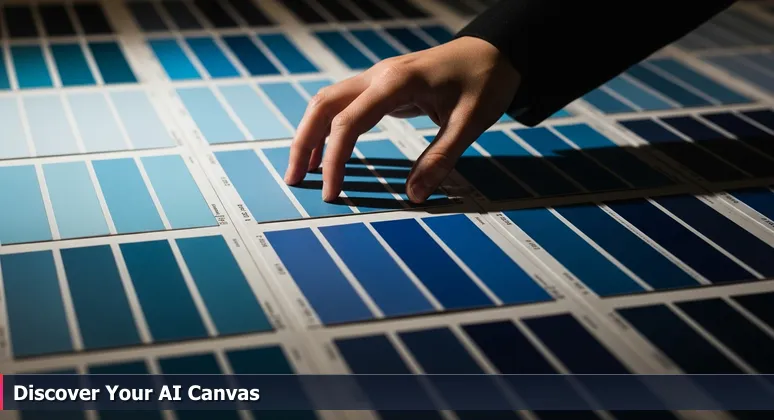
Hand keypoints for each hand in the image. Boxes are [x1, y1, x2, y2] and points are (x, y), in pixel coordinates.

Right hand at [283, 36, 520, 202]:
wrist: (494, 51)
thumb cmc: (485, 82)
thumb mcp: (470, 122)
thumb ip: (440, 158)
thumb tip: (415, 196)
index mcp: (396, 83)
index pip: (349, 122)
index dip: (335, 160)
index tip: (332, 193)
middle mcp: (378, 75)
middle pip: (324, 106)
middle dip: (303, 143)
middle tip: (294, 181)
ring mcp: (378, 77)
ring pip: (328, 102)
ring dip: (311, 134)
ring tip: (303, 171)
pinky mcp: (383, 85)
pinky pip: (345, 104)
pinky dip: (329, 128)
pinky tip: (328, 152)